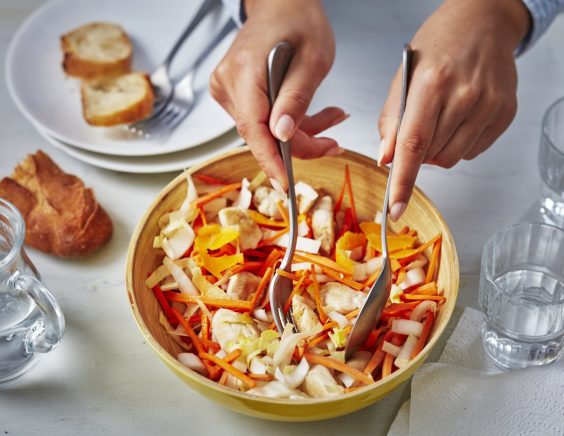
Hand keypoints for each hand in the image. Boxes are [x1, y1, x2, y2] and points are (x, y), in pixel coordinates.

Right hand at [210, 0, 344, 186]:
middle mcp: (228, 83)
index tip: (286, 184)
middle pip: (261, 133)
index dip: (271, 160)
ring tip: (331, 118)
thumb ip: (297, 98)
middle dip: (299, 144)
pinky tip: (314, 115)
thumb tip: (282, 135)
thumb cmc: (298, 22)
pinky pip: (263, 121)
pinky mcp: (235, 95)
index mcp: (244, 71)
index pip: (253, 128)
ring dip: (300, 132)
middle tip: (332, 143)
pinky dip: (290, 122)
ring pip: (265, 130)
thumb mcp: (313, 59)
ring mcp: (228, 90)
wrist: (281, 6)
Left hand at [378, 0, 529, 220]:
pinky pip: (473, 151)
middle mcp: (465, 96)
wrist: (483, 23)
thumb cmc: (438, 46)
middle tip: (420, 125)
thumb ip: (393, 120)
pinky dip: (458, 144)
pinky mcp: (505, 113)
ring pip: (452, 159)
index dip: (402, 181)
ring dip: (437, 150)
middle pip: (432, 156)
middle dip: (417, 152)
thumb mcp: (404, 77)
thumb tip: (387, 159)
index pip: (413, 144)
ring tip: (440, 119)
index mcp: (432, 84)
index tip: (395, 209)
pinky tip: (459, 118)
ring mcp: (490, 105)